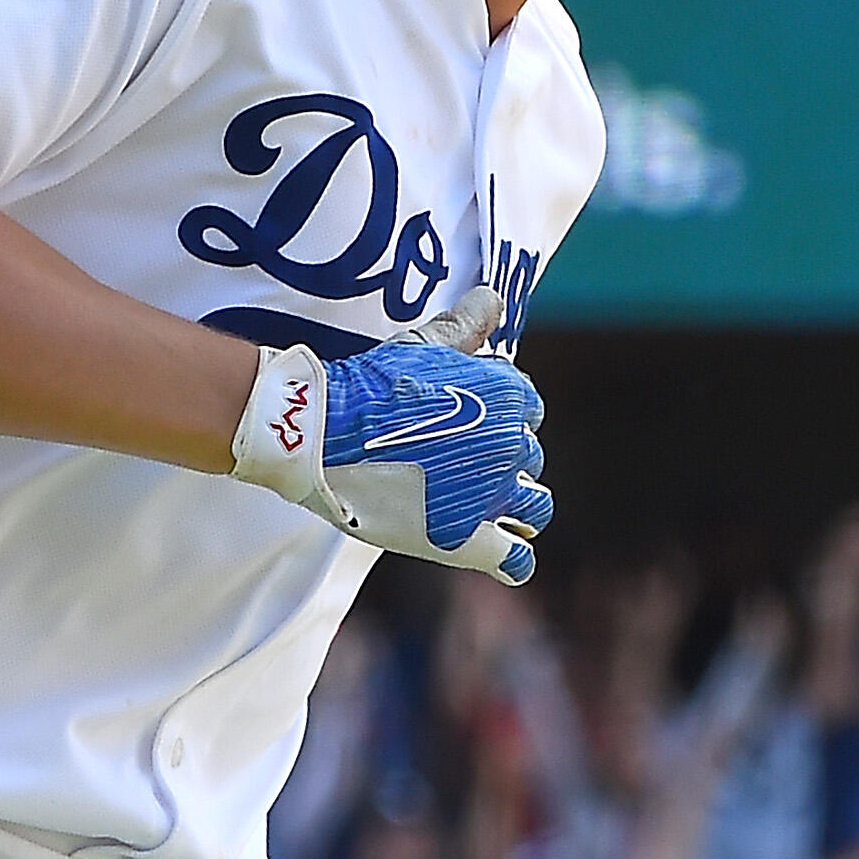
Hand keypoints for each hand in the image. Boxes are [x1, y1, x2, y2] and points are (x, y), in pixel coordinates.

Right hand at [231, 288, 551, 584]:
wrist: (322, 431)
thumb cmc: (371, 384)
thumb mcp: (423, 344)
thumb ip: (466, 324)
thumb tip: (495, 298)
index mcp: (511, 396)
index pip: (529, 409)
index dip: (502, 417)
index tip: (469, 424)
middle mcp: (512, 446)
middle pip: (529, 459)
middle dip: (502, 461)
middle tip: (459, 464)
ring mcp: (491, 496)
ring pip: (535, 509)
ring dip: (517, 506)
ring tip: (483, 505)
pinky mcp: (466, 539)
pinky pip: (513, 560)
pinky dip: (513, 559)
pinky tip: (498, 553)